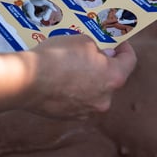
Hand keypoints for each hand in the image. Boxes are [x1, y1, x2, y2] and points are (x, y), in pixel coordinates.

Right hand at [22, 35, 136, 118]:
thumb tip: (101, 55)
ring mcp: (87, 110)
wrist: (26, 80)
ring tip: (71, 66)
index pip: (130, 61)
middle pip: (110, 78)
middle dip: (102, 65)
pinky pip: (77, 101)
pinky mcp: (70, 117)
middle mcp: (104, 98)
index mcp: (113, 77)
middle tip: (90, 53)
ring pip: (93, 91)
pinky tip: (59, 80)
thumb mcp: (82, 40)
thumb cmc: (56, 57)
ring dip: (87, 80)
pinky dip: (73, 91)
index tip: (117, 42)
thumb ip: (97, 49)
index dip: (125, 48)